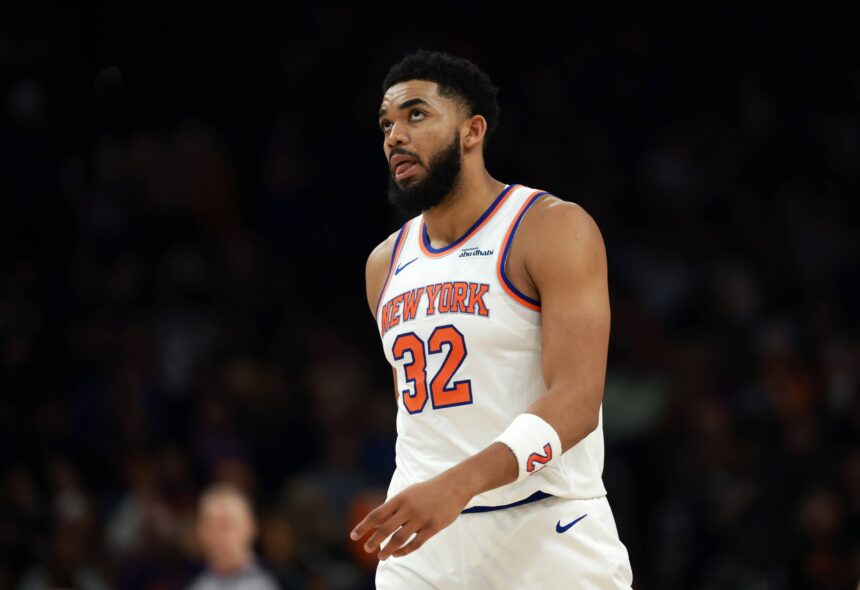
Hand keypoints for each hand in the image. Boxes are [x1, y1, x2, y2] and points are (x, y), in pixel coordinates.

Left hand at [349, 472, 471, 559]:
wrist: (453, 486)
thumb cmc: (427, 491)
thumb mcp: (408, 493)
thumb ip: (394, 507)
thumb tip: (377, 524)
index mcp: (400, 498)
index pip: (377, 514)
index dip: (363, 526)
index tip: (353, 536)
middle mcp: (408, 508)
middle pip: (385, 528)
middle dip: (374, 541)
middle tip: (366, 549)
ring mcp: (421, 518)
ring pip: (399, 539)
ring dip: (388, 549)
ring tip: (381, 556)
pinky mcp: (432, 527)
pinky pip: (415, 543)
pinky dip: (404, 551)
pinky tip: (397, 554)